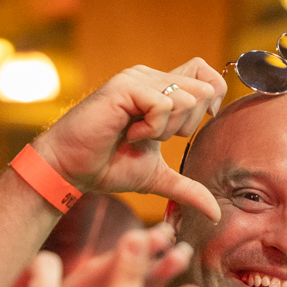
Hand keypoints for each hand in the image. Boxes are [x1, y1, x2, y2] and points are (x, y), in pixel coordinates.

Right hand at [36, 59, 226, 220]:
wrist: (71, 169)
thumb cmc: (107, 167)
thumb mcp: (157, 177)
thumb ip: (188, 188)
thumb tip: (216, 213)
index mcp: (159, 89)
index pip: (205, 73)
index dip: (211, 97)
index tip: (185, 129)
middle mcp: (150, 77)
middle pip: (204, 88)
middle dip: (186, 125)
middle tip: (153, 137)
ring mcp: (137, 79)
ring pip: (187, 97)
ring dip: (167, 129)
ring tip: (137, 136)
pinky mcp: (125, 86)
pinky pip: (163, 104)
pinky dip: (152, 128)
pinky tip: (129, 134)